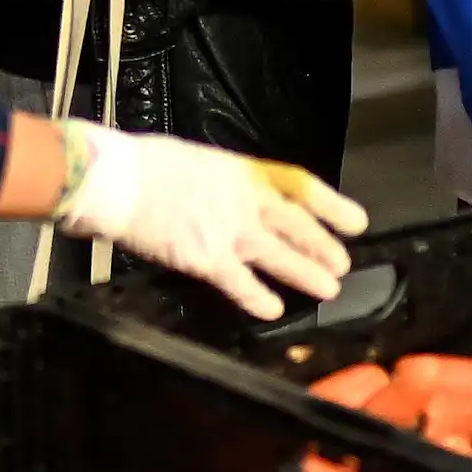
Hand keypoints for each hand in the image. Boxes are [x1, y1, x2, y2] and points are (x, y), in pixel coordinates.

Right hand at [52, 125, 367, 320]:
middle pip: (296, 225)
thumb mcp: (194, 162)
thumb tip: (226, 198)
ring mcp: (229, 231)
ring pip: (279, 256)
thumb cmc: (144, 164)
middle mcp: (243, 201)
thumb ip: (220, 183)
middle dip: (322, 246)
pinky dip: (258, 297)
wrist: (116, 180)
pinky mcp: (208, 259)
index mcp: (240, 172)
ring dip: (305, 274)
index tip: (356, 221)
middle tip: (342, 264)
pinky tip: (272, 310)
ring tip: (328, 289)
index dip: (332, 205)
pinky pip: (241, 283)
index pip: (299, 186)